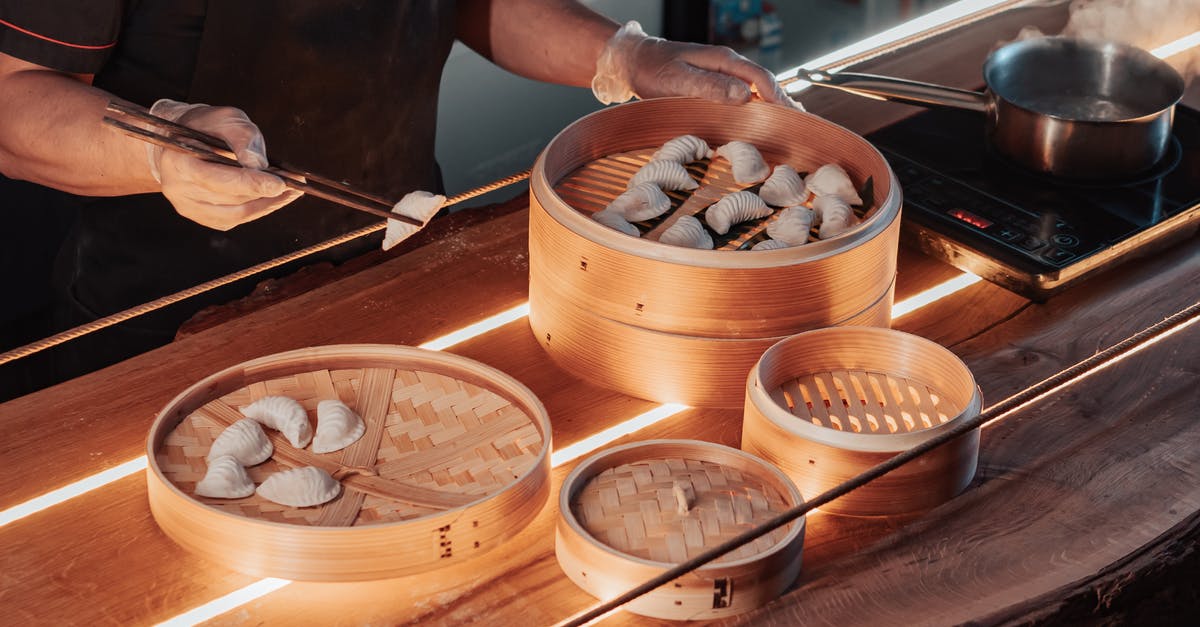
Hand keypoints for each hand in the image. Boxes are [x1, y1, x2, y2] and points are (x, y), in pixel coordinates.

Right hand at [148, 99, 301, 230]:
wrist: (180, 139)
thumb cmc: (205, 126)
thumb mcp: (225, 118)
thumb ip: (242, 137)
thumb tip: (260, 164)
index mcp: (178, 161)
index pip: (217, 179)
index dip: (251, 183)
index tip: (281, 183)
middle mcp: (178, 189)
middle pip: (231, 199)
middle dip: (266, 191)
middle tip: (296, 181)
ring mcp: (188, 206)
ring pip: (237, 213)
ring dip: (268, 202)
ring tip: (291, 188)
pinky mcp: (201, 216)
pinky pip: (235, 218)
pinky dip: (258, 208)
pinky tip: (274, 197)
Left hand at [592, 21, 800, 109]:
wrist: (634, 61)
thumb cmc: (653, 70)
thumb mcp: (679, 81)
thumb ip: (710, 87)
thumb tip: (743, 96)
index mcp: (724, 61)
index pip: (761, 79)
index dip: (778, 98)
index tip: (790, 117)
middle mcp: (728, 65)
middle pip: (765, 82)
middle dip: (784, 102)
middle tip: (802, 124)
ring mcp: (722, 72)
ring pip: (757, 88)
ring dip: (774, 104)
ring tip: (792, 122)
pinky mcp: (715, 82)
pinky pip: (744, 92)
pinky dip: (759, 104)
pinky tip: (765, 115)